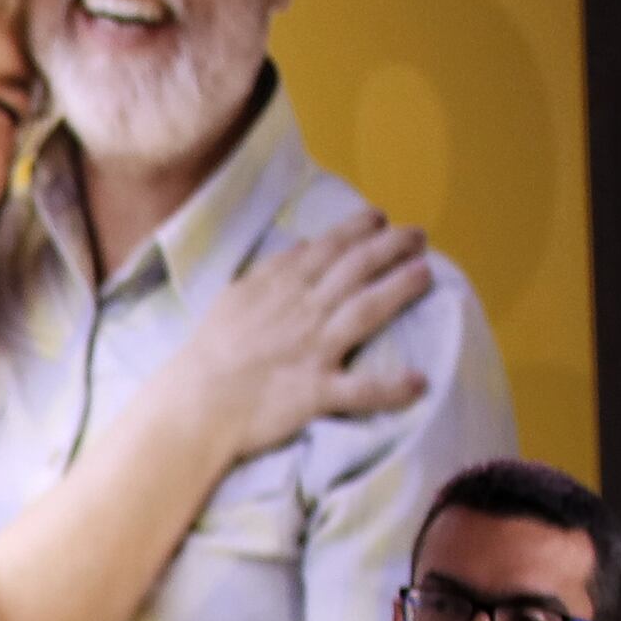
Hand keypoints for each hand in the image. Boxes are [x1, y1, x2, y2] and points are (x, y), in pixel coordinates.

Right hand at [157, 212, 432, 464]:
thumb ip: (273, 270)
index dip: (358, 229)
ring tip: (427, 274)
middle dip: (391, 247)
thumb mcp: (235, 297)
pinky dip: (390, 388)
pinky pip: (360, 389)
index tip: (380, 218)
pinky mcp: (316, 390)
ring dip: (400, 290)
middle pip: (356, 269)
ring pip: (366, 311)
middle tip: (418, 235)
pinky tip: (419, 382)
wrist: (194, 401)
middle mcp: (304, 311)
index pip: (328, 248)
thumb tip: (304, 245)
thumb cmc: (209, 351)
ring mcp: (313, 349)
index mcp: (281, 287)